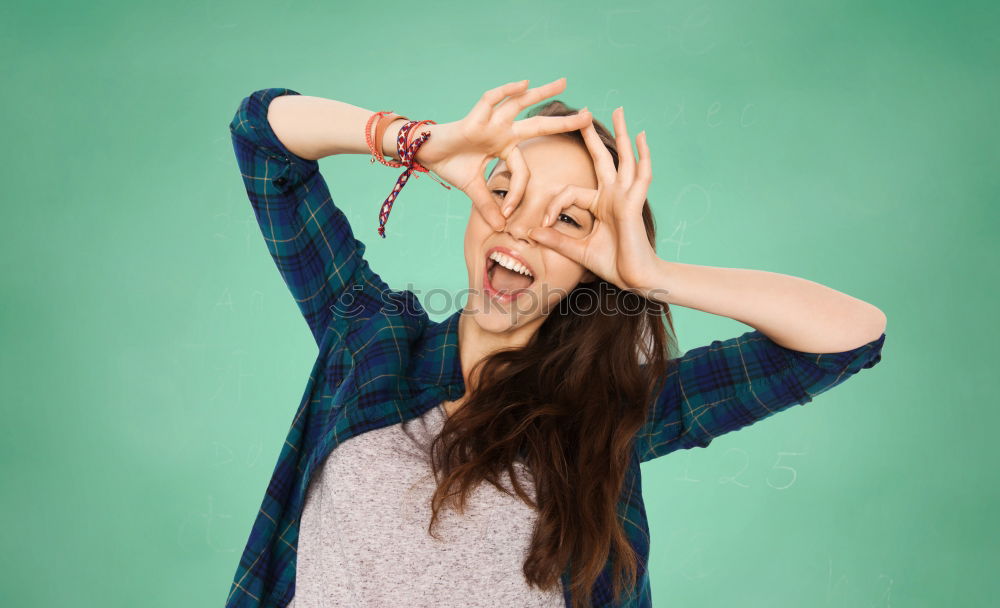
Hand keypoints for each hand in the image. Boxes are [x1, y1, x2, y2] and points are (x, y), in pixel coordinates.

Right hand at [414, 78, 593, 230]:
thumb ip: (488, 205)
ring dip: (542, 93)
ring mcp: (490, 122)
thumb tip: (500, 227)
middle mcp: (502, 132)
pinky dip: (507, 91)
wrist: (424, 153)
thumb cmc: (449, 164)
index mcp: (504, 148)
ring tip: (564, 83)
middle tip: (589, 116)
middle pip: (538, 124)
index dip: (518, 192)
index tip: (507, 212)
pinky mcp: (475, 118)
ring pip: (520, 104)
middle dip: (563, 122)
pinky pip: (492, 99)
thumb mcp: (472, 188)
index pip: (523, 170)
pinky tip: (524, 83)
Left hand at [526, 107, 660, 293]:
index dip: (554, 206)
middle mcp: (613, 196)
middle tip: (584, 114)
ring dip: (622, 134)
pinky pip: (641, 175)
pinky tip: (641, 137)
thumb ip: (556, 240)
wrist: (635, 279)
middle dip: (592, 137)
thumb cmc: (612, 264)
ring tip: (619, 111)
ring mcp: (626, 197)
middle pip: (602, 159)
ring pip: (624, 159)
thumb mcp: (577, 250)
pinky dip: (643, 155)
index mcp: (600, 205)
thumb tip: (532, 232)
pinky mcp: (634, 203)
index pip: (569, 192)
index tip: (545, 224)